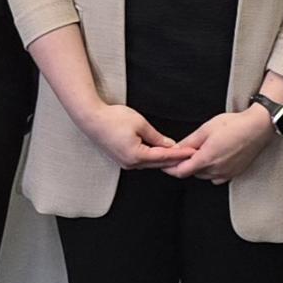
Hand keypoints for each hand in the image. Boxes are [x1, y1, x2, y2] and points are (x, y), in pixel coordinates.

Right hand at [76, 103, 191, 170]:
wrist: (90, 118)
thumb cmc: (113, 118)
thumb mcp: (140, 123)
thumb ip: (156, 137)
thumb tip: (169, 145)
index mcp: (137, 155)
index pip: (164, 157)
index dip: (179, 154)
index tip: (192, 152)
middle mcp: (131, 163)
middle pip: (158, 164)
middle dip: (175, 160)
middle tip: (190, 156)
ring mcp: (125, 163)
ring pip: (150, 164)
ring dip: (164, 160)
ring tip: (179, 156)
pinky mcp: (121, 159)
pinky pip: (141, 161)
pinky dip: (153, 158)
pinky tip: (160, 154)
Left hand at [165, 106, 275, 183]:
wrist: (258, 128)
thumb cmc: (235, 125)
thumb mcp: (206, 129)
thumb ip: (189, 142)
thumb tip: (176, 149)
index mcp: (206, 158)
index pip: (180, 171)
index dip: (169, 168)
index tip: (164, 163)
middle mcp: (216, 170)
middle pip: (192, 173)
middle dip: (185, 164)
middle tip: (184, 152)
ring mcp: (226, 174)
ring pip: (204, 175)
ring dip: (198, 166)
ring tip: (202, 150)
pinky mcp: (234, 174)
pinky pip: (216, 176)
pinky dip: (211, 169)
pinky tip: (214, 157)